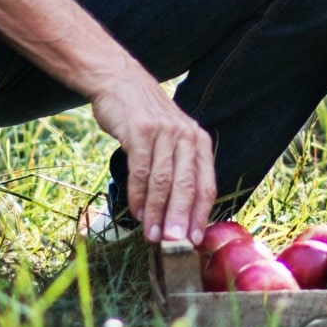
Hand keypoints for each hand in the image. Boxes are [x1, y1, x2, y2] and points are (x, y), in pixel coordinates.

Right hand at [90, 68, 216, 244]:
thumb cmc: (146, 119)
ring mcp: (164, 132)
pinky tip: (137, 211)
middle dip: (180, 219)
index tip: (194, 240)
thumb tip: (178, 216)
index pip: (206, 184)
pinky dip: (139, 195)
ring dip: (157, 213)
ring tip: (152, 235)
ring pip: (163, 181)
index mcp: (199, 141)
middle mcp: (186, 135)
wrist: (120, 82)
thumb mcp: (172, 138)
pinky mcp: (140, 131)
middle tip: (174, 245)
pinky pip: (141, 170)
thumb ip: (178, 169)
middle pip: (186, 186)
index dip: (201, 215)